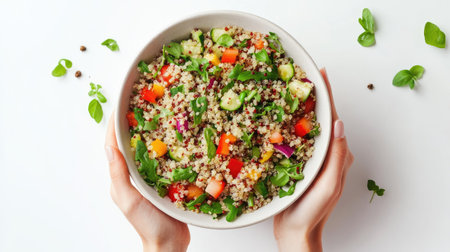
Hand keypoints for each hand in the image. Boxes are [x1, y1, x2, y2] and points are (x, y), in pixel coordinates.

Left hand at [105, 114, 189, 251]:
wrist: (169, 243)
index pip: (114, 143)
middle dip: (134, 122)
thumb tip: (109, 148)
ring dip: (152, 130)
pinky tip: (178, 136)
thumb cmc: (148, 225)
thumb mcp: (129, 199)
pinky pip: (165, 158)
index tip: (121, 104)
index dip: (115, 124)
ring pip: (149, 148)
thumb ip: (119, 175)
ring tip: (160, 112)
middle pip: (131, 142)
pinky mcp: (166, 180)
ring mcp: (150, 177)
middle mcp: (134, 174)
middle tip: (142, 102)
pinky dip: (168, 145)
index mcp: (122, 177)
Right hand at [273, 69, 353, 251]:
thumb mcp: (328, 184)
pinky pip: (295, 138)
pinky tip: (279, 114)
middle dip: (315, 95)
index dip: (327, 94)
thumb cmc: (312, 212)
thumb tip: (338, 123)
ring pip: (308, 126)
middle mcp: (327, 153)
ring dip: (301, 106)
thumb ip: (335, 156)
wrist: (295, 232)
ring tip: (291, 87)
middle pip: (321, 118)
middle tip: (304, 73)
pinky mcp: (298, 162)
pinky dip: (289, 123)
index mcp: (337, 155)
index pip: (332, 118)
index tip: (321, 72)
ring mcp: (312, 158)